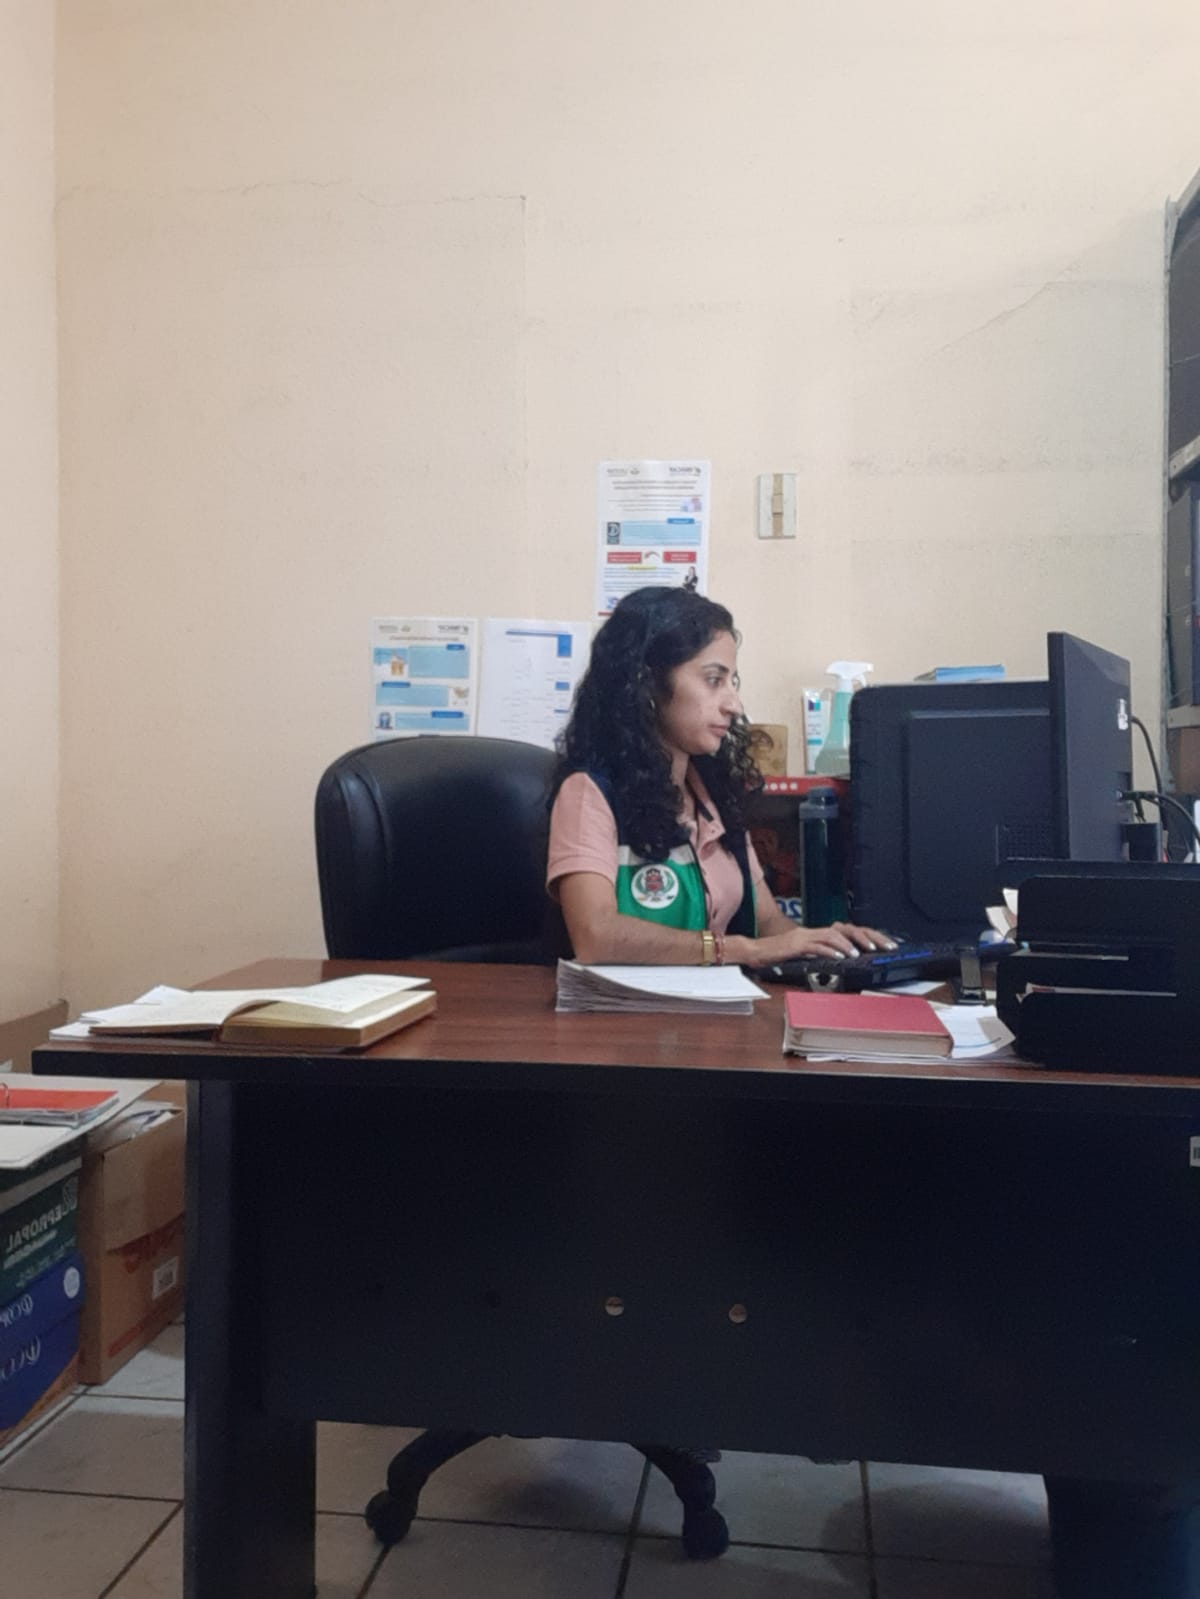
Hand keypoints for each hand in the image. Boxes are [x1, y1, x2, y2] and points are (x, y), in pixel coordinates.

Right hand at [732, 921, 896, 965]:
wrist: (754, 952)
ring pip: (832, 935)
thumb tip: (842, 960)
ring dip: (849, 944)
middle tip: (882, 947)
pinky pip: (816, 946)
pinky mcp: (795, 945)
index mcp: (817, 933)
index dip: (868, 935)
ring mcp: (804, 937)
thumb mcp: (805, 954)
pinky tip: (840, 957)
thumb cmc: (778, 955)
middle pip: (846, 929)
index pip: (848, 930)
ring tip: (861, 953)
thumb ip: (821, 954)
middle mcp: (813, 931)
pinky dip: (830, 951)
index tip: (885, 944)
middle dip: (866, 937)